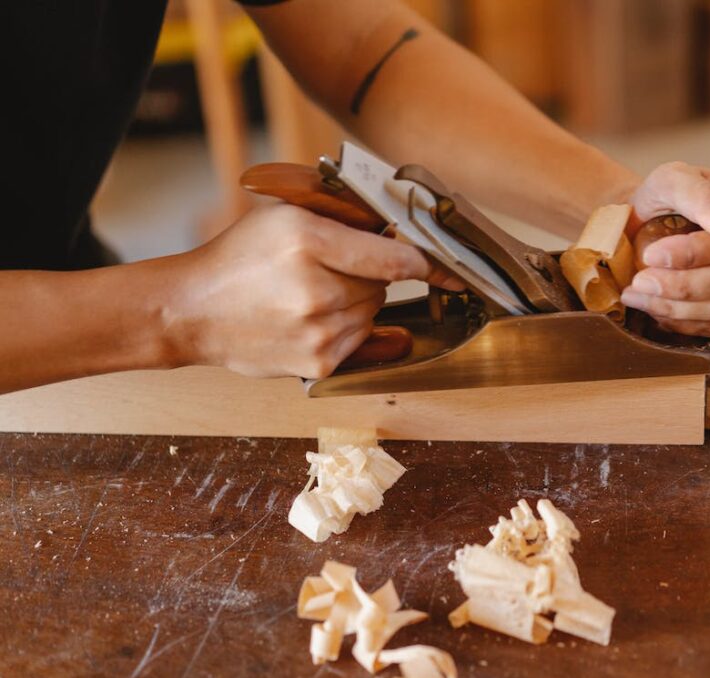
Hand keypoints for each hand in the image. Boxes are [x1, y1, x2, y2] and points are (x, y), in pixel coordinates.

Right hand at [167, 203, 459, 377]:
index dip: (427, 262)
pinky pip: (361, 339)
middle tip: (327, 269)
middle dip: (369, 274)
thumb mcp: (286, 215)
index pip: (394, 258)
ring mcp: (319, 333)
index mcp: (308, 242)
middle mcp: (317, 290)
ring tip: (310, 294)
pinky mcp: (320, 365)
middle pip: (385, 284)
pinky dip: (347, 328)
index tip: (450, 268)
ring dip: (357, 302)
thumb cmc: (239, 258)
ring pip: (374, 311)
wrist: (193, 312)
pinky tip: (310, 318)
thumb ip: (345, 218)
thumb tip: (399, 231)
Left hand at [618, 162, 709, 336]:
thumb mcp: (671, 181)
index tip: (650, 257)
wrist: (654, 220)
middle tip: (638, 284)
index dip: (692, 255)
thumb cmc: (664, 198)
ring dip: (676, 309)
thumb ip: (702, 197)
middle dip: (680, 287)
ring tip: (638, 297)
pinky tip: (658, 309)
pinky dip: (685, 323)